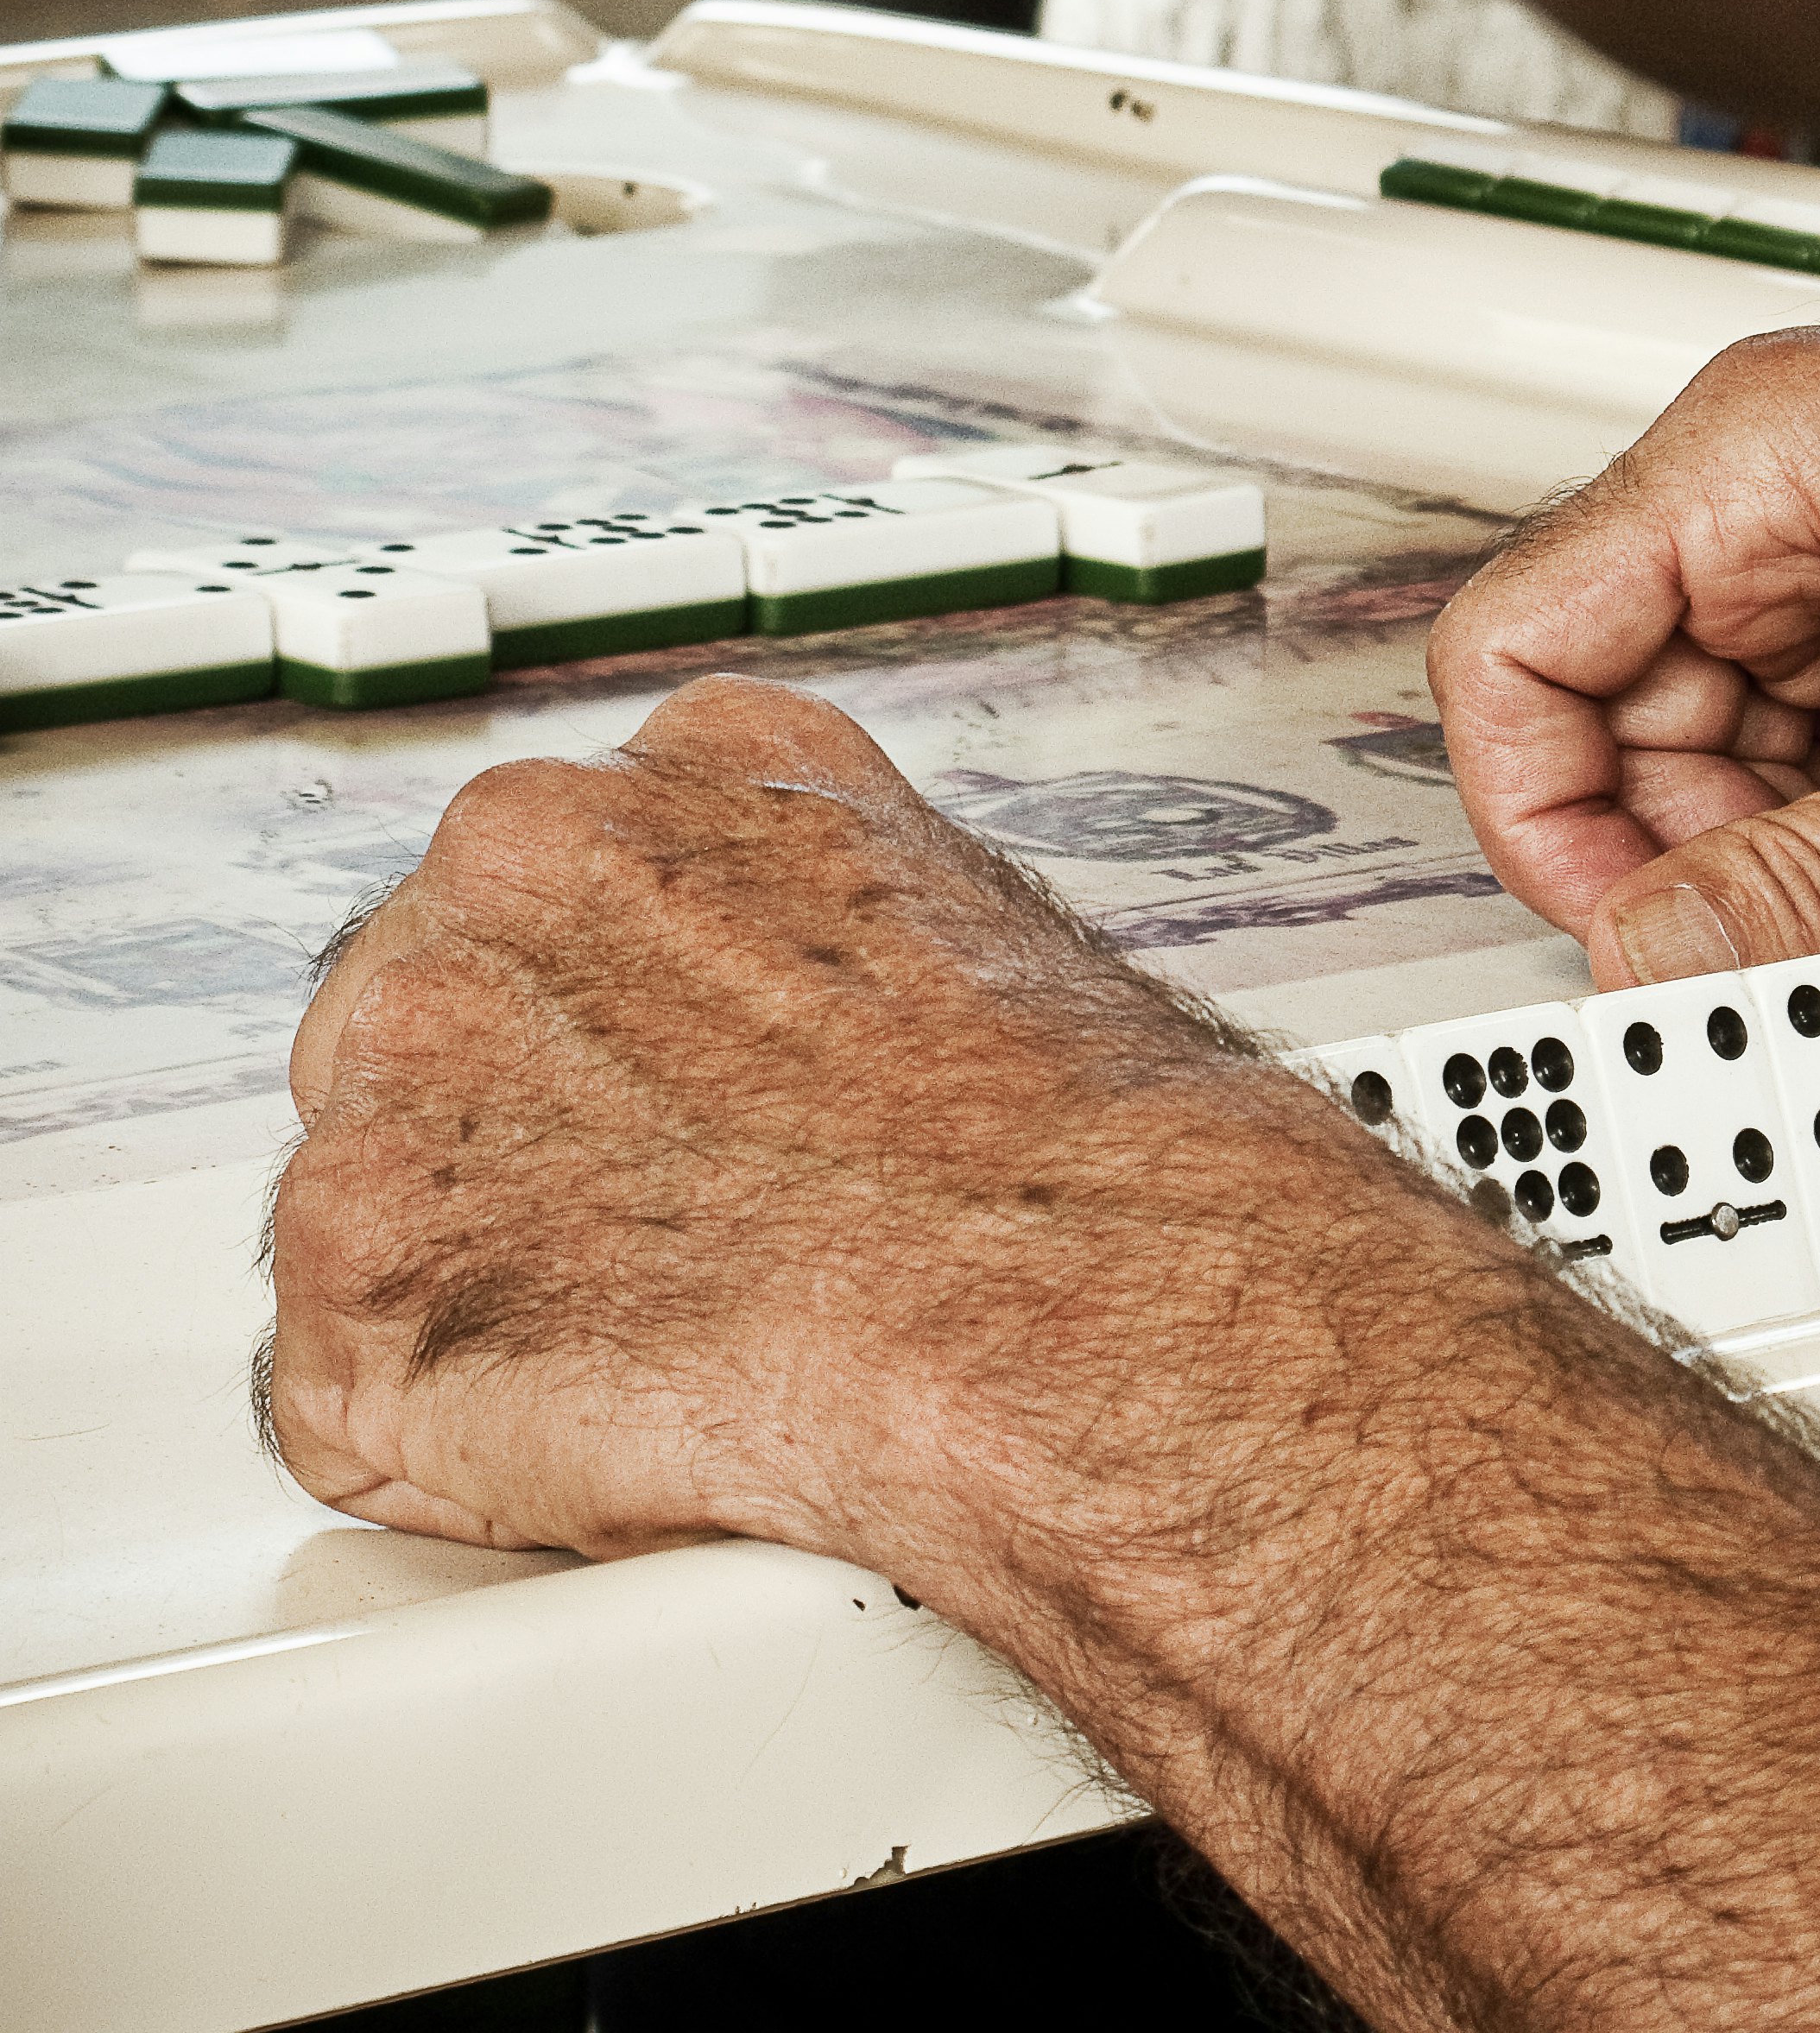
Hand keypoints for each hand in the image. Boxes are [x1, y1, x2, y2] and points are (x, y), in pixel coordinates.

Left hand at [263, 676, 1288, 1564]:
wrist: (1081, 1309)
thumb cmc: (1070, 1155)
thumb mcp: (949, 913)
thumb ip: (786, 919)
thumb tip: (751, 1006)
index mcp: (676, 772)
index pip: (547, 890)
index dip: (599, 1031)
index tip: (663, 1110)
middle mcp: (512, 872)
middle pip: (425, 1023)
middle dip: (516, 1143)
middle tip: (672, 1240)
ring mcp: (411, 1070)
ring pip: (375, 1198)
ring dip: (481, 1284)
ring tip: (672, 1336)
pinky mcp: (356, 1277)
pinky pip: (348, 1386)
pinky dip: (455, 1436)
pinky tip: (617, 1420)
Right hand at [1429, 285, 1819, 983]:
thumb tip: (1665, 965)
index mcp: (1760, 456)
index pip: (1516, 642)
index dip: (1538, 816)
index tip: (1616, 939)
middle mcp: (1788, 493)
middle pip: (1614, 709)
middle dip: (1680, 857)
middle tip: (1770, 963)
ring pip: (1720, 746)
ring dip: (1777, 859)